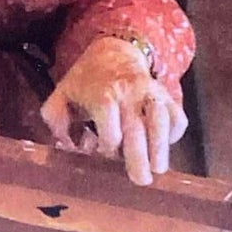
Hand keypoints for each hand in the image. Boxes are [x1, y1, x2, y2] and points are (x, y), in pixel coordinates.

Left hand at [40, 35, 188, 185]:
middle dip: (139, 155)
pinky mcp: (166, 96)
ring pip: (161, 119)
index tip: (104, 152)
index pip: (109, 121)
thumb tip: (64, 146)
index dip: (108, 143)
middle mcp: (129, 92)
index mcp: (102, 93)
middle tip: (141, 180)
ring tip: (159, 168)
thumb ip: (55, 119)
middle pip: (137, 126)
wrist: (115, 51)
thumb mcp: (62, 94)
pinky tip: (165, 145)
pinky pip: (176, 115)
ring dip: (161, 146)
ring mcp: (151, 93)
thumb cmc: (86, 81)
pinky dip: (175, 132)